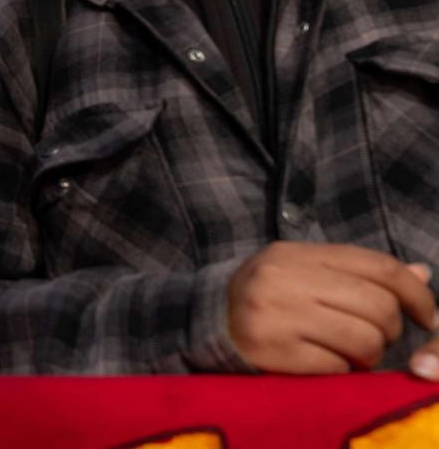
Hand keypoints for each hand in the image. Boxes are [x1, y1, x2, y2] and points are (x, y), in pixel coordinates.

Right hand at [227, 242, 435, 373]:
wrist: (206, 320)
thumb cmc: (267, 294)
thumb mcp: (305, 271)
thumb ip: (359, 273)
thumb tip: (421, 275)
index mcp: (297, 253)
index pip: (380, 267)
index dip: (416, 294)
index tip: (428, 317)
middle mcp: (284, 278)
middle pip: (379, 307)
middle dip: (389, 330)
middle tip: (375, 337)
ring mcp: (276, 314)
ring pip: (364, 340)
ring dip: (368, 354)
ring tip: (349, 351)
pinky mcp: (272, 351)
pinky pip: (336, 366)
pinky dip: (339, 369)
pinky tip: (323, 361)